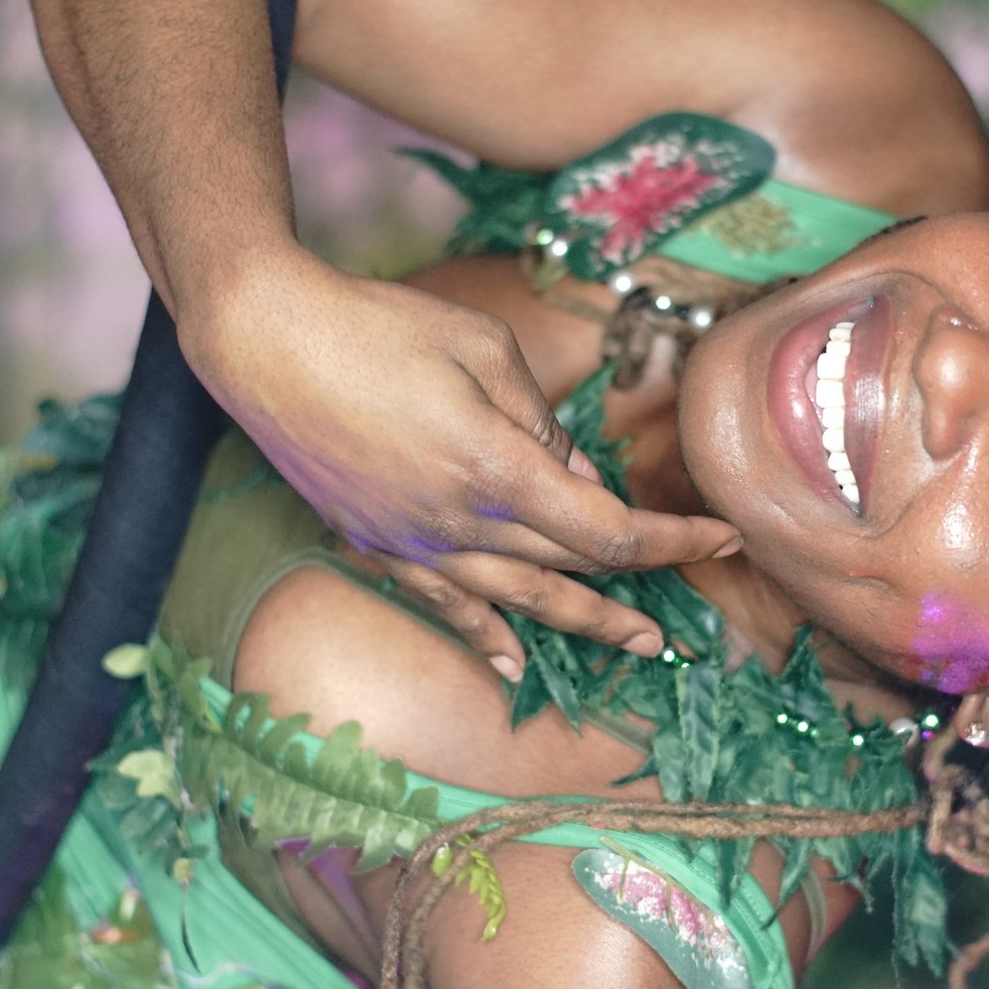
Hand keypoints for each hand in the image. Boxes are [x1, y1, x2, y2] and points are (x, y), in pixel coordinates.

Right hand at [179, 247, 740, 676]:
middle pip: (571, 569)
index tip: (722, 539)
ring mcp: (415, 542)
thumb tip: (584, 485)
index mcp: (499, 469)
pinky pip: (443, 605)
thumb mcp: (486, 353)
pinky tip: (512, 663)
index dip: (675, 542)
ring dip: (582, 625)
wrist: (267, 341)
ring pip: (517, 600)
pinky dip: (484, 636)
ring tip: (635, 645)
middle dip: (638, 586)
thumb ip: (543, 427)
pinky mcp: (376, 543)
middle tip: (687, 605)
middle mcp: (462, 522)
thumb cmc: (380, 326)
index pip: (612, 532)